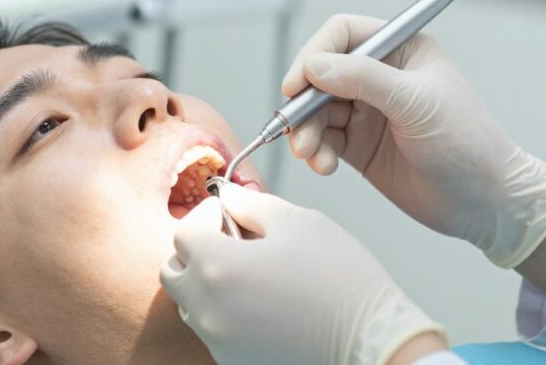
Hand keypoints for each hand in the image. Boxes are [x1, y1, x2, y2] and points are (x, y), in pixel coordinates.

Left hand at [160, 185, 446, 364]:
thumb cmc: (341, 279)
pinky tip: (260, 299)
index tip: (229, 212)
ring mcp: (219, 340)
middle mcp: (208, 309)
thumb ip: (252, 204)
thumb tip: (229, 198)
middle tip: (230, 238)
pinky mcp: (234, 361)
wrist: (371, 340)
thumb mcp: (298, 222)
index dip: (206, 215)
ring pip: (190, 304)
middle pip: (174, 271)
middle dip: (195, 249)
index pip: (184, 232)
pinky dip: (224, 310)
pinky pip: (213, 329)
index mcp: (218, 267)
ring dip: (206, 281)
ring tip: (249, 270)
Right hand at [283, 15, 545, 267]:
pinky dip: (316, 151)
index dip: (315, 54)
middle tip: (294, 126)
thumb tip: (315, 66)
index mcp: (403, 49)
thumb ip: (364, 79)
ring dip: (305, 131)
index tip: (297, 84)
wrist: (487, 203)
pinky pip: (323, 140)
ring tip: (311, 153)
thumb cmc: (468, 144)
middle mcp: (382, 76)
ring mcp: (369, 111)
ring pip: (316, 110)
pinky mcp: (360, 145)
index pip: (343, 35)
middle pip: (321, 73)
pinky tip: (324, 166)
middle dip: (304, 101)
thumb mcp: (417, 104)